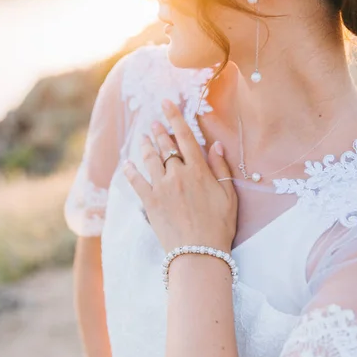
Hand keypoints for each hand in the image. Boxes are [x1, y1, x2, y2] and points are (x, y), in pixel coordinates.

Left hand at [122, 99, 237, 253]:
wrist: (199, 253)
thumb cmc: (219, 226)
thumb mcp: (229, 195)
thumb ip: (221, 168)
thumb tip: (215, 144)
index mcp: (198, 170)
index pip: (185, 137)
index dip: (175, 117)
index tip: (167, 103)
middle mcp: (177, 174)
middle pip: (165, 146)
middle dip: (159, 131)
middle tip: (153, 122)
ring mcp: (161, 188)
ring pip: (150, 160)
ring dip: (145, 146)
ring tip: (142, 137)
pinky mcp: (149, 203)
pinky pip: (136, 182)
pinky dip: (130, 171)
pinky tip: (127, 164)